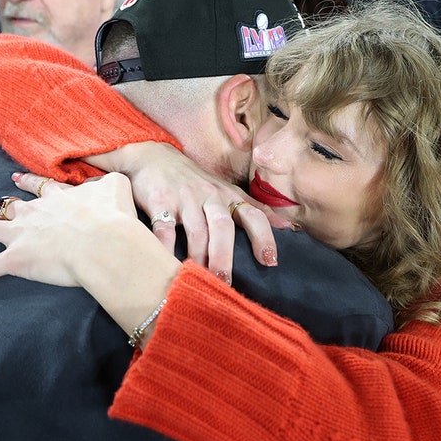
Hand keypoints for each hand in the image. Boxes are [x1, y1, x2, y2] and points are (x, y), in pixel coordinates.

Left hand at [0, 172, 175, 300]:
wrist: (105, 240)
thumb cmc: (114, 217)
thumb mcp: (117, 187)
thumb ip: (111, 181)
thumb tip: (113, 180)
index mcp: (58, 198)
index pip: (37, 187)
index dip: (25, 182)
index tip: (14, 178)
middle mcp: (34, 212)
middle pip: (5, 206)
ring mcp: (21, 235)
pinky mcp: (14, 260)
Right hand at [87, 142, 287, 284]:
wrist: (152, 156)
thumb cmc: (194, 181)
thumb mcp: (226, 191)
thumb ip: (253, 209)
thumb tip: (288, 226)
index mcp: (228, 196)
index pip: (252, 214)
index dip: (263, 236)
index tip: (270, 261)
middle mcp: (209, 196)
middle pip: (222, 227)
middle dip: (225, 256)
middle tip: (225, 284)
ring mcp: (184, 199)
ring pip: (196, 231)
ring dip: (199, 257)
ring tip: (198, 280)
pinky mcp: (159, 201)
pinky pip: (163, 228)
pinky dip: (165, 248)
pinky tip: (167, 266)